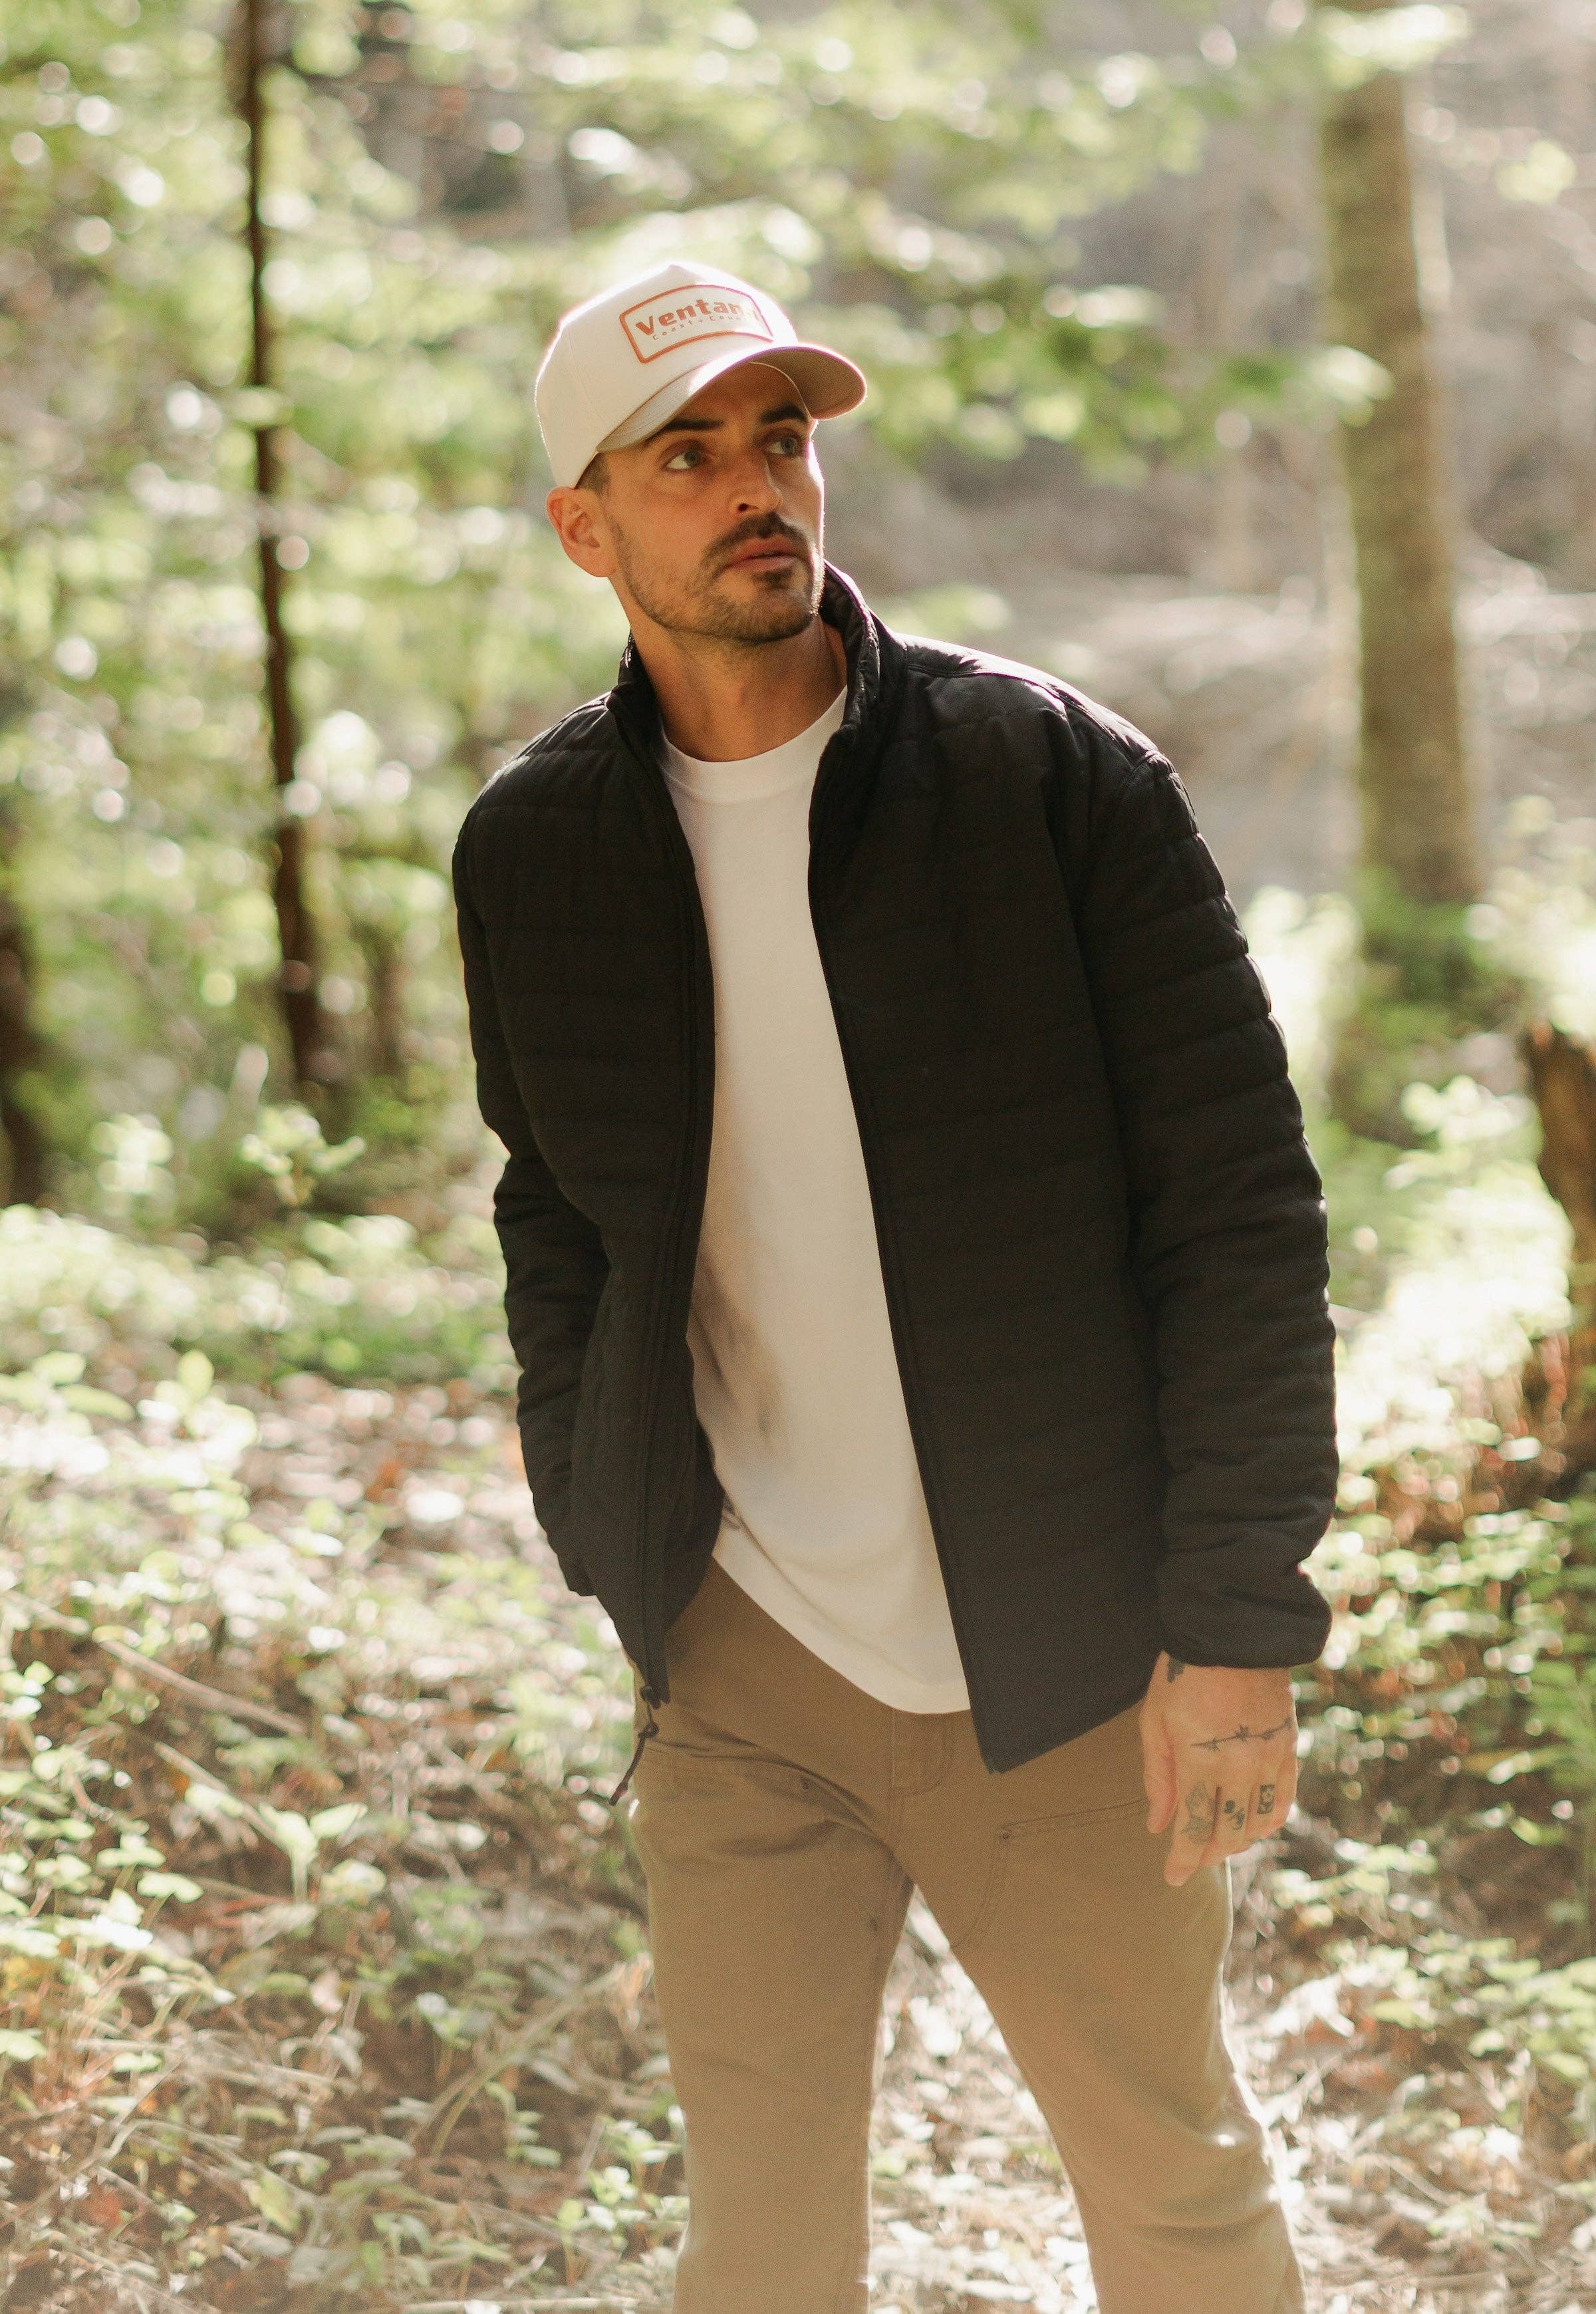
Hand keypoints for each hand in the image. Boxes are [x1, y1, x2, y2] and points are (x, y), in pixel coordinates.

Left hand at [1139, 1652, 1298, 1886]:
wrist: (1234, 1632)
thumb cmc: (1183, 1675)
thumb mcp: (1154, 1721)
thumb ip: (1157, 1777)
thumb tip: (1156, 1826)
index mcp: (1199, 1760)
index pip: (1192, 1829)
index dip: (1182, 1860)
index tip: (1172, 1878)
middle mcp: (1239, 1767)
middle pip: (1227, 1834)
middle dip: (1206, 1854)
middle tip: (1190, 1858)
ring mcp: (1268, 1759)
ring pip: (1257, 1824)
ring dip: (1236, 1841)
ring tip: (1217, 1841)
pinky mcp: (1288, 1748)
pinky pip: (1283, 1801)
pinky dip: (1267, 1821)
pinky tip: (1251, 1825)